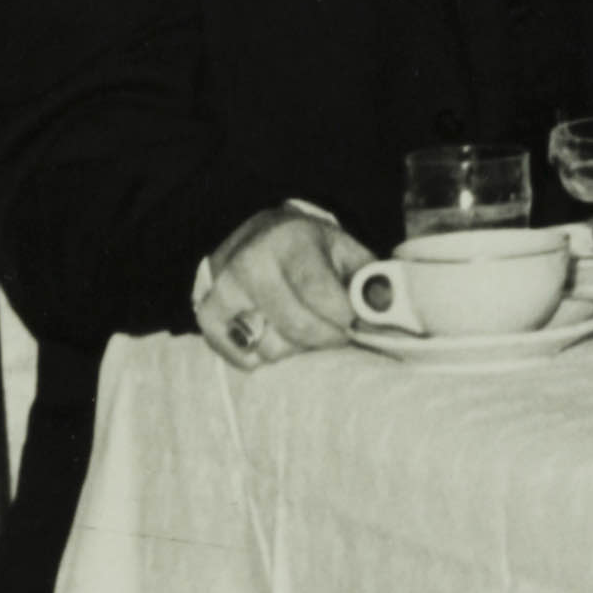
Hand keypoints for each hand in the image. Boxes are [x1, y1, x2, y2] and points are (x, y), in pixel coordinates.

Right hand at [195, 203, 372, 368]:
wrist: (257, 236)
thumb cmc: (310, 249)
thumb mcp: (344, 249)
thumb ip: (369, 279)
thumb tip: (384, 314)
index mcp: (291, 241)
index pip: (320, 294)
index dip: (344, 317)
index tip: (354, 320)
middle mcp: (251, 264)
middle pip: (297, 327)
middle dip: (327, 337)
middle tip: (336, 330)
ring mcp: (225, 291)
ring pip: (270, 347)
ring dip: (296, 347)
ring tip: (302, 327)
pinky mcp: (208, 315)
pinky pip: (238, 356)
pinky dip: (260, 356)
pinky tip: (273, 338)